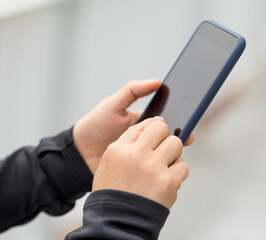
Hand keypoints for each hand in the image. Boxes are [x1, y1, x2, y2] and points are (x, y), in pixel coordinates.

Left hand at [73, 80, 193, 173]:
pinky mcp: (138, 170)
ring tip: (177, 151)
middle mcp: (144, 139)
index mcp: (142, 123)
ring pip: (163, 153)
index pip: (164, 121)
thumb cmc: (94, 126)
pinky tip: (167, 166)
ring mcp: (141, 155)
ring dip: (171, 153)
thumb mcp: (113, 104)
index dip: (177, 120)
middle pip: (167, 138)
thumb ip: (133, 91)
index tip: (187, 121)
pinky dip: (162, 167)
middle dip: (178, 137)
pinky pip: (153, 168)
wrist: (78, 154)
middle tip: (185, 138)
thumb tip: (157, 82)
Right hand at [92, 117, 188, 208]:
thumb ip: (127, 145)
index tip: (155, 137)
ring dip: (173, 155)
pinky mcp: (168, 181)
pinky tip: (167, 182)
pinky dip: (178, 174)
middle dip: (164, 138)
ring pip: (176, 144)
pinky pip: (183, 167)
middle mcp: (136, 154)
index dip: (152, 131)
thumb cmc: (114, 194)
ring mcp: (153, 166)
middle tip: (161, 151)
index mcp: (118, 149)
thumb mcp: (108, 165)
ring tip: (164, 168)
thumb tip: (151, 125)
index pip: (142, 126)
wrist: (118, 222)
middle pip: (161, 128)